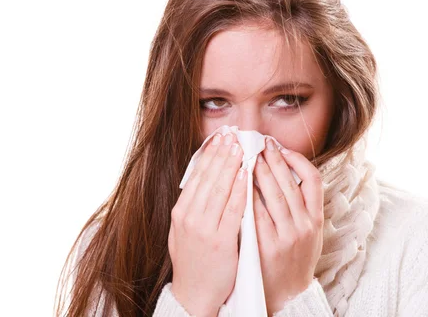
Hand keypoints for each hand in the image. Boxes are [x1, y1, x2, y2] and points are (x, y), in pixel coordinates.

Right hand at [168, 132, 245, 316]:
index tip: (219, 138)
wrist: (194, 293)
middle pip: (208, 177)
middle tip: (232, 135)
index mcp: (180, 212)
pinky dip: (240, 190)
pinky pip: (233, 209)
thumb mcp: (182, 230)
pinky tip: (247, 175)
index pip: (196, 176)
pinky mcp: (220, 241)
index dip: (209, 154)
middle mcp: (189, 217)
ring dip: (231, 165)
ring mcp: (204, 229)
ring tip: (241, 148)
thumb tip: (203, 178)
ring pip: (219, 189)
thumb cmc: (193, 260)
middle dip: (221, 153)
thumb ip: (192, 206)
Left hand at [253, 138, 323, 314]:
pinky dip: (248, 196)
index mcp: (316, 220)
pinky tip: (239, 183)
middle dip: (273, 160)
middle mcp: (304, 226)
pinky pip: (256, 215)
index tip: (283, 149)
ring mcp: (286, 237)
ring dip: (260, 173)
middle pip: (289, 184)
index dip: (298, 161)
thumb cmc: (295, 260)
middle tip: (260, 144)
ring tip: (248, 157)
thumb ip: (303, 207)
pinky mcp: (267, 247)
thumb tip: (287, 173)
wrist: (288, 295)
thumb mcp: (310, 234)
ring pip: (273, 196)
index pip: (314, 181)